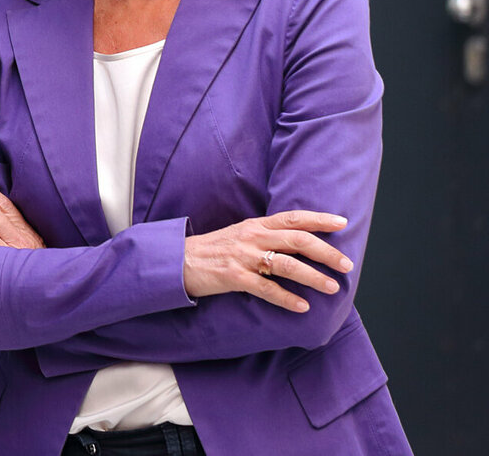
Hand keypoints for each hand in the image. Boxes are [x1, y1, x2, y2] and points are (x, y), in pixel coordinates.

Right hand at [183, 210, 352, 312]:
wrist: (178, 260)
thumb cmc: (213, 249)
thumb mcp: (240, 235)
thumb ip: (266, 235)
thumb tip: (300, 243)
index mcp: (255, 225)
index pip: (293, 217)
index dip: (319, 219)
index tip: (342, 223)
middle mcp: (252, 238)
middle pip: (297, 240)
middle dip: (326, 252)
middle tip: (346, 265)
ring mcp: (243, 257)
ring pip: (287, 265)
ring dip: (313, 277)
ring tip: (332, 287)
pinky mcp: (234, 277)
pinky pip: (267, 289)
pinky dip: (287, 298)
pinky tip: (302, 307)